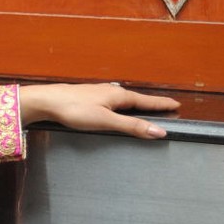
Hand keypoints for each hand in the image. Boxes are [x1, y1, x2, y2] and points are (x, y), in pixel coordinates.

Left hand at [19, 82, 179, 138]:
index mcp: (118, 96)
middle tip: (166, 107)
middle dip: (152, 104)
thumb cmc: (74, 109)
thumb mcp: (106, 121)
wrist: (46, 101)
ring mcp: (99, 94)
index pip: (147, 101)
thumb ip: (132, 126)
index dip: (162, 104)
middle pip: (137, 100)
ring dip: (137, 105)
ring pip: (123, 100)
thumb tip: (159, 131)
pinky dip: (122, 107)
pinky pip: (112, 102)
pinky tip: (116, 109)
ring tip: (146, 109)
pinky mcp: (88, 98)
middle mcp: (111, 92)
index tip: (176, 104)